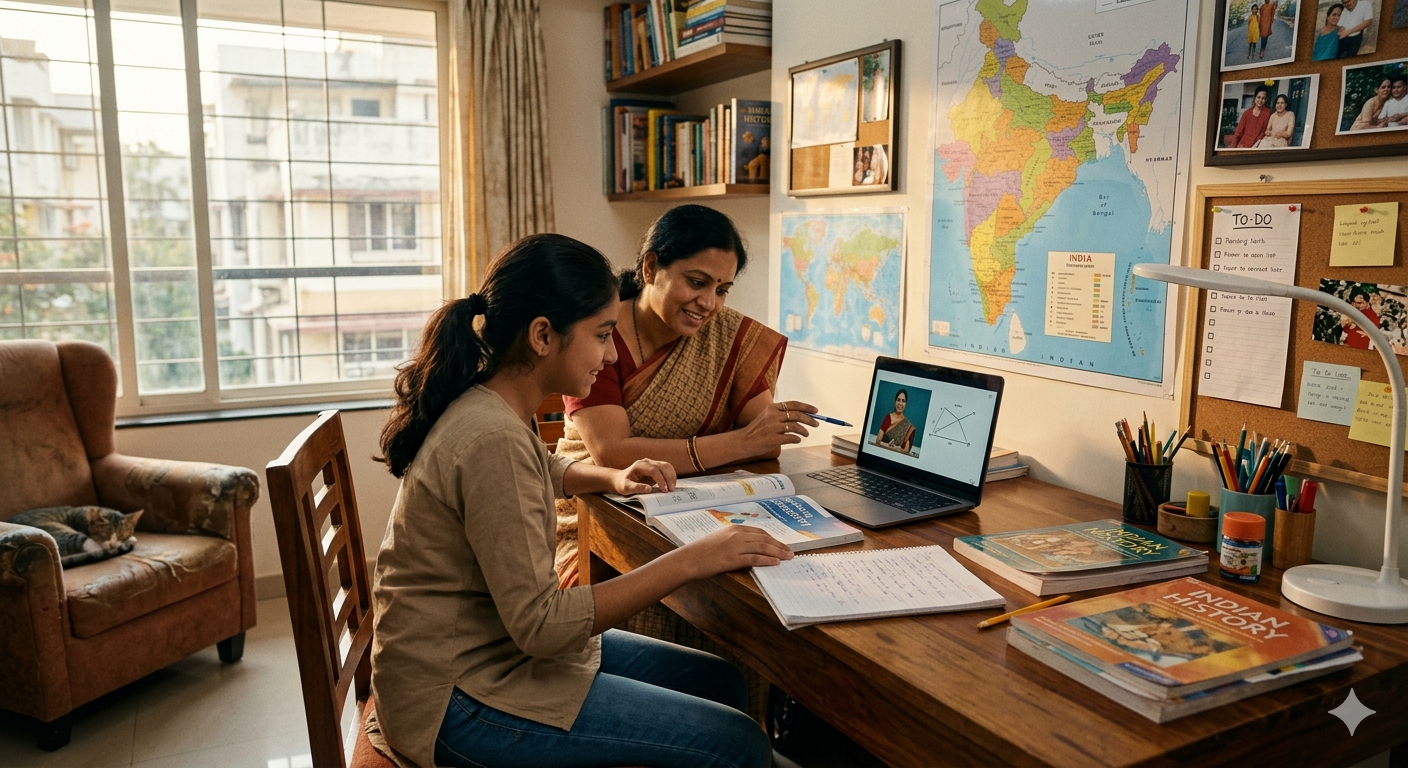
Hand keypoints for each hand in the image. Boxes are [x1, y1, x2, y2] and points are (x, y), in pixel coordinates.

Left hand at [612, 459, 676, 494]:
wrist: (621, 479)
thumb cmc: (622, 483)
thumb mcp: (626, 487)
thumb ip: (636, 488)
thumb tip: (649, 489)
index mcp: (639, 465)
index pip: (653, 470)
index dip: (660, 479)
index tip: (664, 490)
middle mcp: (647, 462)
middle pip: (662, 466)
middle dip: (668, 478)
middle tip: (671, 490)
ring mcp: (652, 463)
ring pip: (667, 466)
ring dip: (672, 476)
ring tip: (672, 488)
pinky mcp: (656, 468)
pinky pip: (667, 469)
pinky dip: (671, 476)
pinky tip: (671, 484)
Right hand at [674, 526, 793, 578]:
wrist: (688, 559)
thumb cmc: (702, 551)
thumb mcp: (720, 540)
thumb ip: (735, 541)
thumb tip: (750, 548)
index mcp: (734, 529)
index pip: (760, 532)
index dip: (774, 539)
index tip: (782, 544)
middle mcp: (736, 535)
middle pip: (764, 539)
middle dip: (780, 545)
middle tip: (790, 552)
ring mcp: (735, 546)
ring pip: (762, 547)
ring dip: (778, 552)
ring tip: (787, 557)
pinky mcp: (732, 559)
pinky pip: (754, 558)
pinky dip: (767, 560)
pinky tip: (775, 562)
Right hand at [737, 400, 818, 456]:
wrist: (744, 441)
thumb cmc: (757, 430)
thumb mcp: (767, 417)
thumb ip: (781, 415)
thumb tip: (802, 415)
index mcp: (772, 408)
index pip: (793, 404)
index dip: (806, 407)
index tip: (815, 411)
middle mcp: (773, 415)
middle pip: (797, 415)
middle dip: (809, 419)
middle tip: (816, 423)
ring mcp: (773, 427)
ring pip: (796, 426)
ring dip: (804, 431)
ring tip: (806, 434)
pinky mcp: (773, 438)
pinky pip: (791, 438)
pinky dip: (796, 439)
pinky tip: (797, 440)